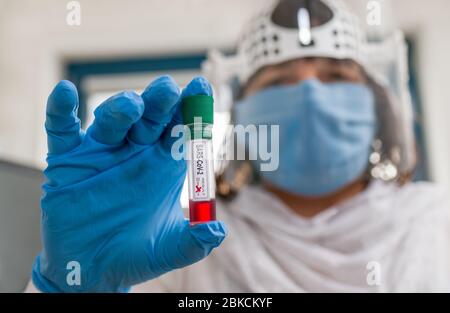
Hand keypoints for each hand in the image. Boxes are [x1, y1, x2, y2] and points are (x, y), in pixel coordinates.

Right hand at [32, 76, 226, 291]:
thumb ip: (194, 241)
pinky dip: (60, 111)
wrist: (93, 270)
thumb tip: (217, 230)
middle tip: (167, 90)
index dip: (191, 110)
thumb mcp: (169, 250)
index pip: (180, 130)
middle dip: (159, 102)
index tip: (201, 88)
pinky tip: (64, 91)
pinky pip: (62, 131)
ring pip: (112, 120)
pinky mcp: (68, 161)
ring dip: (121, 108)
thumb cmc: (136, 255)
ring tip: (131, 106)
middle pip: (150, 118)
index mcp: (163, 165)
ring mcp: (102, 153)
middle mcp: (135, 152)